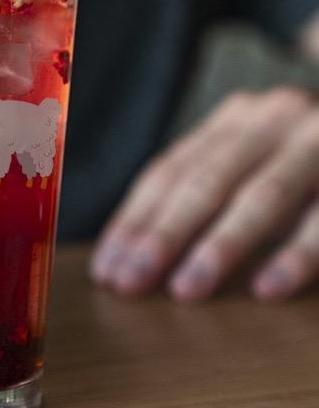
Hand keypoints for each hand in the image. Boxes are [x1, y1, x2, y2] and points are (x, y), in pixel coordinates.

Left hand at [90, 87, 318, 300]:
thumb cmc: (306, 159)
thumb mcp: (255, 158)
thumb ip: (209, 187)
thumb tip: (134, 250)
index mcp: (238, 118)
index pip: (172, 168)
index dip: (135, 219)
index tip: (108, 268)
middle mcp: (274, 117)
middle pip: (206, 179)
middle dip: (163, 235)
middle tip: (131, 284)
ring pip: (262, 193)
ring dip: (221, 245)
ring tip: (187, 290)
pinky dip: (297, 254)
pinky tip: (268, 289)